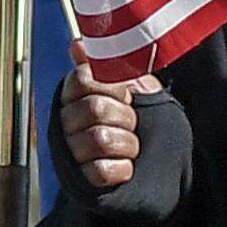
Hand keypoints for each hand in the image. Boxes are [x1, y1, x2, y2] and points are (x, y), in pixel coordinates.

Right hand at [50, 65, 199, 226]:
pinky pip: (101, 171)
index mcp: (75, 97)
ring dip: (128, 144)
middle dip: (125, 117)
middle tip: (132, 124)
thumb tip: (79, 44)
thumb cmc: (148, 130)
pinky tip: (127, 168)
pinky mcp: (81, 182)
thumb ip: (117, 71)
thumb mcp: (140, 95)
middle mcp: (65, 123)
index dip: (113, 87)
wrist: (162, 178)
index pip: (83, 79)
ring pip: (99, 139)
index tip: (126, 96)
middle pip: (94, 108)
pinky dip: (123, 170)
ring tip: (132, 147)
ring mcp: (70, 153)